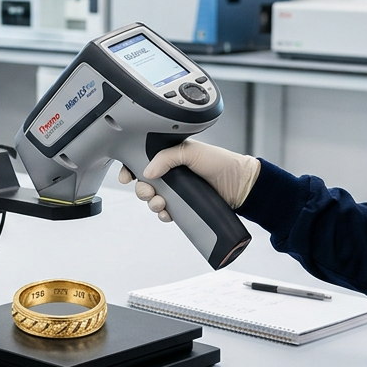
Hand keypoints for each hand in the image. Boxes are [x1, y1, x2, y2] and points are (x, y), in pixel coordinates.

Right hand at [117, 139, 260, 221]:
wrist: (240, 185)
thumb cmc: (220, 162)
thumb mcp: (191, 152)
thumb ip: (166, 157)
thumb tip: (147, 171)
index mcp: (169, 156)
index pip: (142, 161)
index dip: (130, 169)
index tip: (126, 177)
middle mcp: (170, 173)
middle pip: (144, 183)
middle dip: (142, 190)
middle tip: (150, 192)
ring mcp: (177, 191)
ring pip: (153, 199)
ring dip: (152, 203)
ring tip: (161, 203)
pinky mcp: (184, 206)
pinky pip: (166, 213)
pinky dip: (163, 215)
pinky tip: (168, 213)